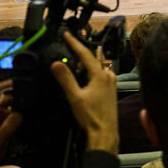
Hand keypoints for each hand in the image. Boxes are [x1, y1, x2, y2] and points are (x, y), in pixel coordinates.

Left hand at [0, 81, 22, 167]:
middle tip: (28, 100)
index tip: (18, 83)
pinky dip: (15, 121)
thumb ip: (9, 126)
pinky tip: (22, 126)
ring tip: (27, 112)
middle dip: (14, 98)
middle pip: (2, 101)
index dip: (5, 85)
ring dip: (16, 111)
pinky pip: (7, 122)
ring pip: (6, 111)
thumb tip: (20, 113)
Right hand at [50, 32, 119, 153]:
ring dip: (86, 62)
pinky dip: (91, 71)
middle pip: (93, 58)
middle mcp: (108, 77)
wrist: (105, 133)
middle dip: (80, 51)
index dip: (74, 43)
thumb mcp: (75, 97)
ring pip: (97, 66)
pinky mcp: (111, 90)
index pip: (85, 54)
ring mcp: (111, 83)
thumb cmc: (92, 117)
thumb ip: (65, 79)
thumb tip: (56, 64)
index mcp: (100, 76)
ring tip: (74, 59)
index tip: (67, 35)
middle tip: (69, 44)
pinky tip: (84, 75)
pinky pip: (100, 75)